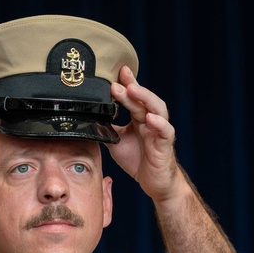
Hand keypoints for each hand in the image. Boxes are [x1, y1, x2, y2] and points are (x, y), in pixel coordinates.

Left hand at [106, 66, 186, 204]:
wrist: (153, 182)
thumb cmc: (137, 160)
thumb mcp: (116, 142)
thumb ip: (106, 129)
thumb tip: (88, 119)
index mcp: (139, 118)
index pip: (133, 96)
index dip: (128, 82)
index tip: (119, 70)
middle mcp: (150, 120)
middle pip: (143, 99)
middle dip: (131, 88)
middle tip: (117, 81)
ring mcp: (159, 130)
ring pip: (157, 108)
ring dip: (145, 98)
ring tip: (133, 90)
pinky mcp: (165, 144)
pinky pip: (165, 130)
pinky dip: (159, 123)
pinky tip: (150, 118)